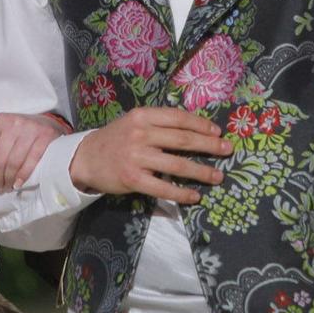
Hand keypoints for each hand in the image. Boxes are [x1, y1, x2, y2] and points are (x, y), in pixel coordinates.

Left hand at [0, 113, 72, 193]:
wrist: (48, 124)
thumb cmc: (18, 132)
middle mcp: (13, 123)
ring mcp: (30, 130)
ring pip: (13, 162)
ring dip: (8, 180)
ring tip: (7, 187)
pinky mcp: (45, 137)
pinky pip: (31, 161)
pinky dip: (23, 176)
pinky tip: (18, 184)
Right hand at [67, 108, 230, 203]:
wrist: (85, 158)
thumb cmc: (116, 139)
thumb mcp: (134, 123)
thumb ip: (159, 123)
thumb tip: (195, 128)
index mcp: (143, 116)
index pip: (178, 118)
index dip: (201, 124)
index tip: (217, 132)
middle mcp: (140, 134)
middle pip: (182, 139)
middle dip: (209, 145)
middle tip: (227, 150)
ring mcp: (136, 157)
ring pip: (176, 164)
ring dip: (201, 171)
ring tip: (218, 176)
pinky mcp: (133, 179)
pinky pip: (163, 187)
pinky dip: (181, 193)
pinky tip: (195, 196)